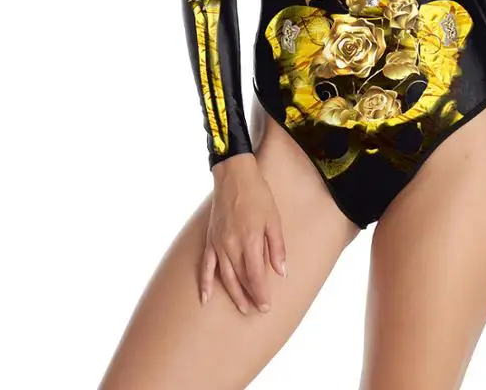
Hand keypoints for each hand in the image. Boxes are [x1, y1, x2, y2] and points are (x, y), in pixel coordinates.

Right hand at [199, 153, 287, 314]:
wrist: (234, 174)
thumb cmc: (257, 194)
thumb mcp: (274, 218)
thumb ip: (277, 247)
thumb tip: (281, 272)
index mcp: (250, 240)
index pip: (255, 276)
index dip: (261, 294)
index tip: (266, 307)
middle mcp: (232, 246)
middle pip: (240, 279)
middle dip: (249, 298)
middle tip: (257, 311)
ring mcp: (218, 243)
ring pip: (225, 277)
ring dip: (233, 295)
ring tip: (242, 308)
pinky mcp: (210, 239)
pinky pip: (205, 265)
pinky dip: (204, 282)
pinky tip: (205, 298)